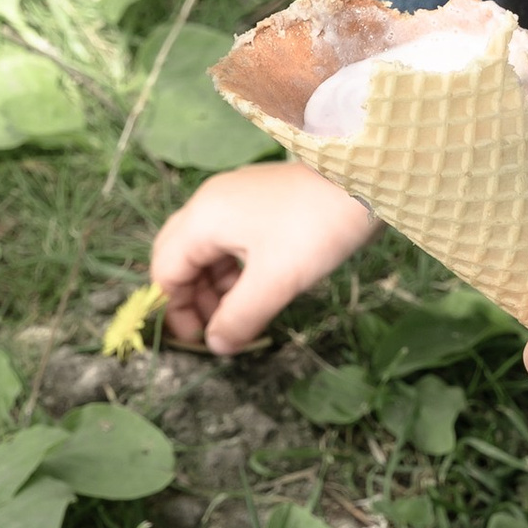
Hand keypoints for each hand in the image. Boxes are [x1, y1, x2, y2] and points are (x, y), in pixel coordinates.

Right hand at [151, 160, 375, 354]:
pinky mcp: (258, 201)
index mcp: (203, 218)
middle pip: (179, 256)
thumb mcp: (275, 282)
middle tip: (216, 329)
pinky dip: (233, 269)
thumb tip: (216, 346)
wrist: (362, 181)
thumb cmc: (314, 229)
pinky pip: (229, 240)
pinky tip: (254, 291)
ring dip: (213, 286)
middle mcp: (210, 203)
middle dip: (190, 297)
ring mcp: (234, 199)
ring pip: (206, 250)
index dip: (175, 309)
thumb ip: (239, 317)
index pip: (165, 269)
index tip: (200, 340)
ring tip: (238, 316)